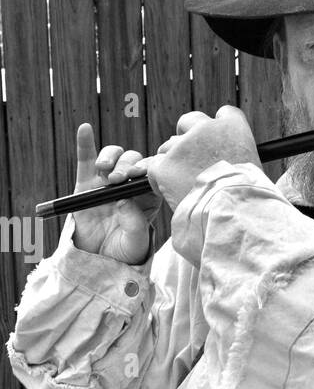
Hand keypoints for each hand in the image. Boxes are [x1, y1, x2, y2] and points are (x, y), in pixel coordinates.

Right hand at [72, 124, 160, 263]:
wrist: (100, 259)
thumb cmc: (124, 251)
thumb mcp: (135, 243)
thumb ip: (136, 225)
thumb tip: (125, 201)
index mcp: (150, 195)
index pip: (153, 173)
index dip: (148, 169)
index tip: (140, 174)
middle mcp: (131, 183)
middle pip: (134, 161)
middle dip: (127, 166)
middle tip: (118, 180)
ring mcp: (109, 180)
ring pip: (115, 156)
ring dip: (111, 158)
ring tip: (104, 171)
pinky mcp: (87, 181)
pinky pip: (87, 158)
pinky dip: (86, 142)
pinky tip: (85, 129)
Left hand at [146, 106, 258, 212]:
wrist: (232, 216)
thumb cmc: (247, 199)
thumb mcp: (252, 170)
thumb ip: (237, 156)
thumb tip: (226, 162)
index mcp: (233, 127)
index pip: (224, 114)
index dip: (216, 128)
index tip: (214, 141)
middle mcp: (206, 129)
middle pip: (189, 122)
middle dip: (186, 138)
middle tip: (190, 161)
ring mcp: (183, 145)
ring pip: (169, 146)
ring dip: (173, 161)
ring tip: (184, 185)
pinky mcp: (165, 165)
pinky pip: (155, 166)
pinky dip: (160, 179)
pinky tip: (172, 192)